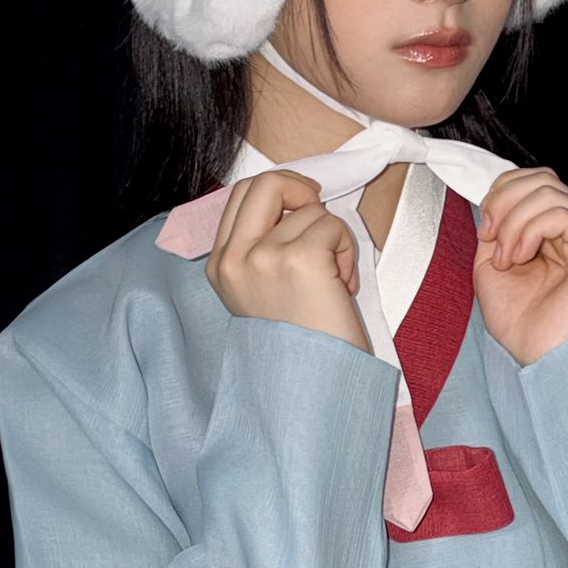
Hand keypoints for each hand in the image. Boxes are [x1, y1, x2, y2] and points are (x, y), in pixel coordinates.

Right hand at [206, 172, 371, 352]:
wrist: (311, 385)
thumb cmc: (298, 340)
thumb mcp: (260, 289)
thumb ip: (263, 246)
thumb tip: (294, 202)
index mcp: (221, 265)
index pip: (241, 194)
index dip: (280, 191)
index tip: (304, 205)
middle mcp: (234, 259)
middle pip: (265, 183)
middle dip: (301, 190)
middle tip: (321, 220)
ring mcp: (264, 257)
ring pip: (310, 210)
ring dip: (333, 239)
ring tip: (333, 280)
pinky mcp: (300, 259)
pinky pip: (332, 226)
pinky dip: (347, 252)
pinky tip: (342, 285)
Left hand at [473, 167, 567, 365]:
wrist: (538, 358)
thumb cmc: (521, 321)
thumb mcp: (494, 261)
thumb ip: (498, 224)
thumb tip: (496, 197)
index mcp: (560, 232)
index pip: (537, 183)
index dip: (504, 193)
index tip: (484, 230)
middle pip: (544, 179)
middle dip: (504, 202)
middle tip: (490, 238)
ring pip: (549, 192)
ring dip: (513, 222)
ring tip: (507, 259)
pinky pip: (561, 213)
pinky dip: (529, 230)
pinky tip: (520, 258)